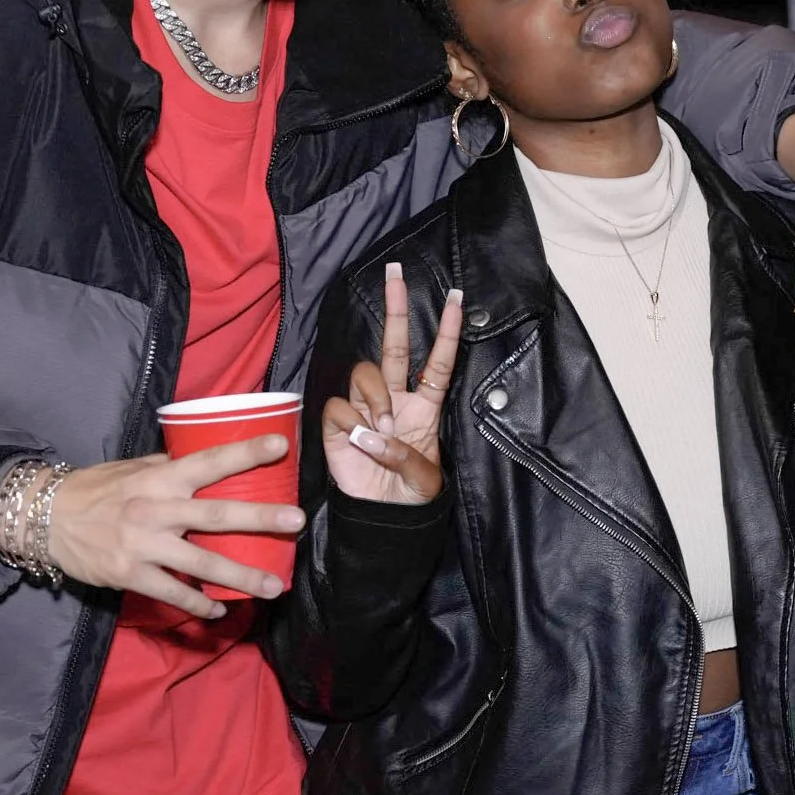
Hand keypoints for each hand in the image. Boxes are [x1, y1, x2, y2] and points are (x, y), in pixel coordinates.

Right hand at [45, 437, 305, 619]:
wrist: (46, 519)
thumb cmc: (97, 489)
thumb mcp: (134, 467)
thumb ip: (171, 467)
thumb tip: (209, 460)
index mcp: (159, 478)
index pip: (209, 461)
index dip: (245, 453)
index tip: (281, 447)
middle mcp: (154, 510)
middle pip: (215, 515)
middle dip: (259, 519)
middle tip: (296, 521)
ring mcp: (143, 545)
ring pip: (201, 563)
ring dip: (242, 576)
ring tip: (276, 586)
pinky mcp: (130, 575)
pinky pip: (173, 593)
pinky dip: (198, 603)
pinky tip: (219, 609)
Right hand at [321, 263, 462, 505]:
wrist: (382, 520)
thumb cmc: (409, 497)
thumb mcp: (425, 481)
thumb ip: (407, 457)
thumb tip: (376, 435)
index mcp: (424, 406)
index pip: (436, 362)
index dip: (446, 332)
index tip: (456, 299)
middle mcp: (394, 399)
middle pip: (393, 346)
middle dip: (395, 309)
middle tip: (396, 274)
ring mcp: (365, 409)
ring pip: (365, 372)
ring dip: (377, 397)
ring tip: (384, 430)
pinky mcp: (338, 425)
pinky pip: (341, 406)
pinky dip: (354, 421)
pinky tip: (361, 442)